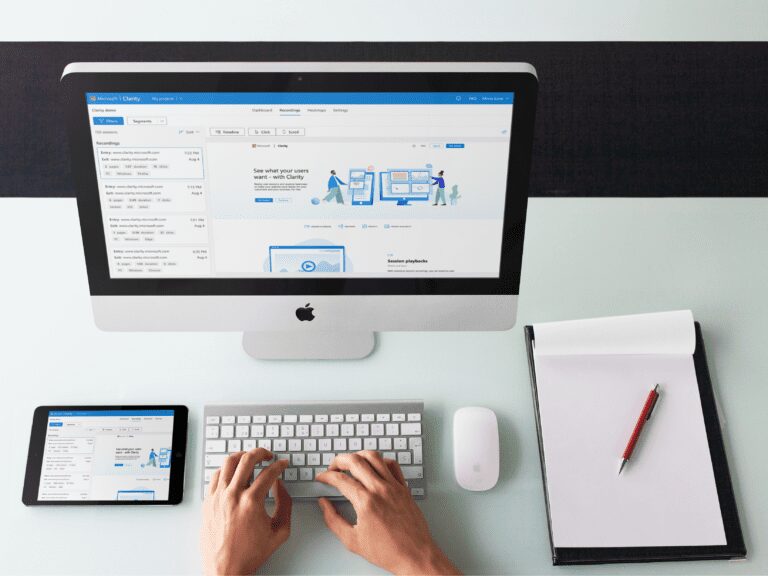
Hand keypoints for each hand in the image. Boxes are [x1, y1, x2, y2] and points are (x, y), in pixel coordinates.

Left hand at [201, 449, 291, 575]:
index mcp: (251, 502)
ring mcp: (218, 497)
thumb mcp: (279, 531)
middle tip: (267, 455)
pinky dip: (226, 469)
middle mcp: (233, 496)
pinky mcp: (208, 501)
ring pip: (228, 463)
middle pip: (247, 459)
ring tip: (249, 459)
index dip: (279, 465)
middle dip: (261, 452)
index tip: (282, 464)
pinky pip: (216, 475)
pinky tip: (233, 472)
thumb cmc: (249, 554)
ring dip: (242, 456)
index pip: (269, 472)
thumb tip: (281, 487)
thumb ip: (285, 505)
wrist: (225, 569)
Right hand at [316, 451, 459, 574]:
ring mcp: (394, 486)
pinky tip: (375, 467)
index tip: (322, 478)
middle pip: (355, 461)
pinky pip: (392, 465)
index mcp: (365, 502)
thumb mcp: (352, 541)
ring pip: (374, 457)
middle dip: (339, 460)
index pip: (340, 479)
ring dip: (358, 455)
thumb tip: (324, 505)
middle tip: (332, 467)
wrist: (414, 556)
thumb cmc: (388, 551)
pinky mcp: (404, 488)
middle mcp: (380, 489)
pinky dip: (381, 461)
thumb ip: (333, 520)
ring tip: (351, 462)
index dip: (326, 476)